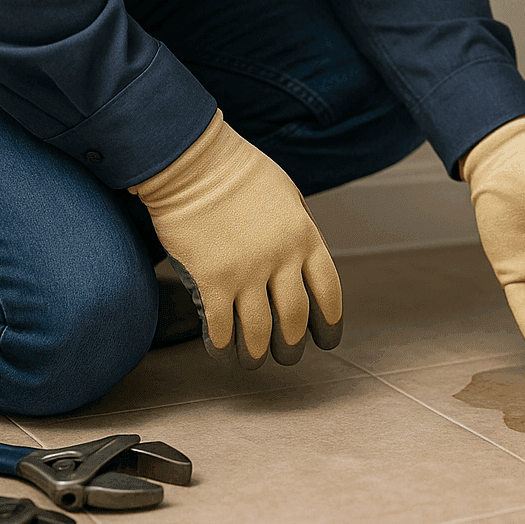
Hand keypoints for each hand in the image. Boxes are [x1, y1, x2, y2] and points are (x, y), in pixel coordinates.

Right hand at [130, 109, 341, 367]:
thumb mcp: (288, 196)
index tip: (327, 340)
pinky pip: (221, 328)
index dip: (330, 324)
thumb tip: (304, 264)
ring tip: (253, 361)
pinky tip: (222, 351)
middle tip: (286, 356)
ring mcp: (246, 271)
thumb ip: (300, 230)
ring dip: (257, 354)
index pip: (329, 293)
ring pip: (258, 333)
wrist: (194, 162)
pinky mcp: (211, 280)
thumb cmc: (240, 173)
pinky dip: (223, 346)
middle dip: (291, 347)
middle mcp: (281, 259)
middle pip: (294, 320)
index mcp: (306, 237)